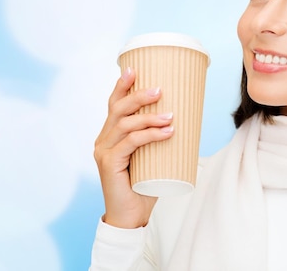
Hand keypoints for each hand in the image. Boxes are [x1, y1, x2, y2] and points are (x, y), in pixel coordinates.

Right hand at [94, 67, 173, 228]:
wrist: (132, 216)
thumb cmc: (144, 185)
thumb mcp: (151, 155)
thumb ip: (157, 138)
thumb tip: (182, 119)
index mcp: (111, 134)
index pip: (114, 104)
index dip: (121, 86)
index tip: (133, 69)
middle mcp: (104, 139)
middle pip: (118, 109)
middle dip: (138, 95)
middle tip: (159, 90)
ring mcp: (104, 151)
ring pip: (125, 124)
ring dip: (149, 116)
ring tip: (170, 116)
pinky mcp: (109, 164)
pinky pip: (131, 143)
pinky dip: (149, 135)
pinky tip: (166, 132)